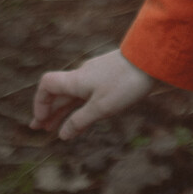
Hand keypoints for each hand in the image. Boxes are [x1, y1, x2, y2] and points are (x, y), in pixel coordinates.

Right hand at [30, 49, 154, 139]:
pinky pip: (88, 91)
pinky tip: (83, 115)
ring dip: (64, 109)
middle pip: (59, 93)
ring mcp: (97, 74)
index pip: (47, 85)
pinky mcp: (110, 75)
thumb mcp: (101, 108)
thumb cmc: (125, 83)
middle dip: (49, 111)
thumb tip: (62, 135)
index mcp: (76, 80)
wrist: (152, 58)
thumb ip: (79, 121)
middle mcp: (83, 75)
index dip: (40, 102)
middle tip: (41, 129)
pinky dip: (81, 104)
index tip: (42, 120)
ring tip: (57, 127)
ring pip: (74, 93)